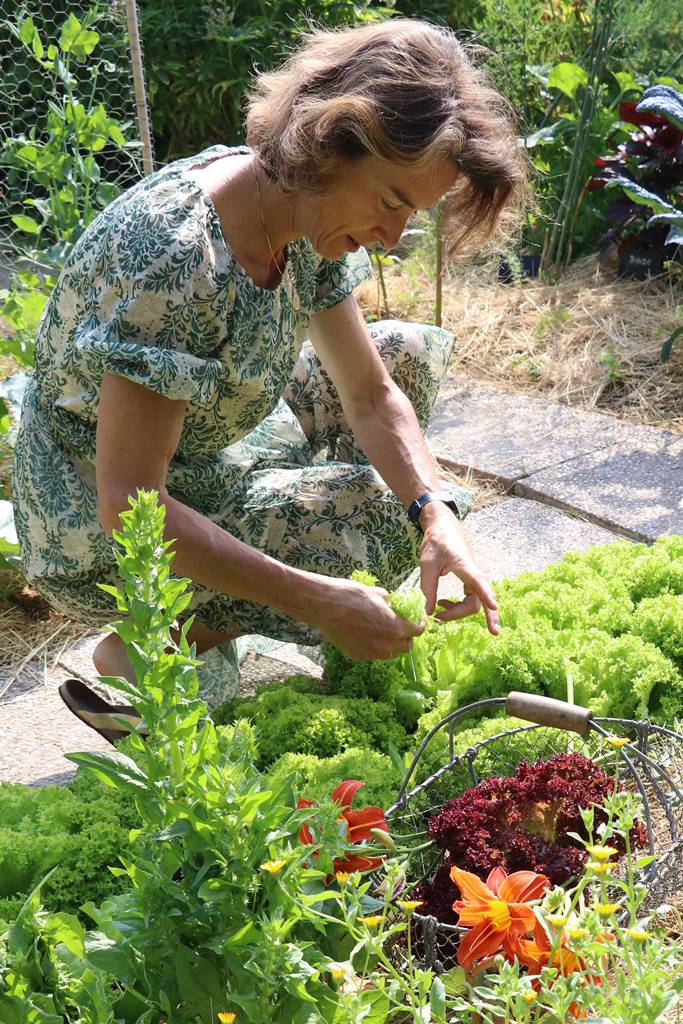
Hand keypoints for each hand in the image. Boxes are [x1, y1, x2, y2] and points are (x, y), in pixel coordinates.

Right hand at [310, 577, 424, 659]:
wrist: (323, 606)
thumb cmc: (350, 595)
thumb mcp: (378, 594)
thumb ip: (392, 604)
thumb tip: (396, 607)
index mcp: (395, 628)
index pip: (417, 631)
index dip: (420, 624)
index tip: (418, 619)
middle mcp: (385, 645)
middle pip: (406, 646)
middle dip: (407, 636)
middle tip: (402, 625)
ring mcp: (371, 653)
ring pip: (390, 653)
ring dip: (392, 644)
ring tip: (385, 631)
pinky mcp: (357, 656)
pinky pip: (374, 654)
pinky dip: (376, 646)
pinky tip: (368, 634)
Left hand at [418, 503, 499, 635]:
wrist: (444, 525)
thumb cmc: (437, 542)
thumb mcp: (427, 564)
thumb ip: (428, 588)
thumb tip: (429, 613)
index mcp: (465, 564)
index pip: (479, 581)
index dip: (487, 594)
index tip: (494, 606)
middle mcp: (475, 571)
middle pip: (477, 601)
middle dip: (461, 614)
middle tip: (440, 619)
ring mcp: (475, 576)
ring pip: (475, 602)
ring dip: (459, 611)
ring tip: (439, 614)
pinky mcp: (472, 578)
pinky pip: (472, 597)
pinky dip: (459, 605)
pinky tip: (443, 604)